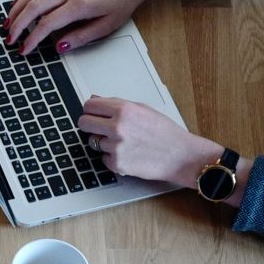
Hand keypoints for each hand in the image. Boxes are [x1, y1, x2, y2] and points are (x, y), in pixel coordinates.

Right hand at [4, 0, 145, 57]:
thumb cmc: (120, 1)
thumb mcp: (106, 26)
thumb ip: (81, 37)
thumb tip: (60, 46)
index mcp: (79, 5)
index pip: (48, 23)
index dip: (33, 38)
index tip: (25, 49)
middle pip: (34, 7)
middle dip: (18, 25)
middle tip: (10, 39)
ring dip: (16, 9)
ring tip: (8, 24)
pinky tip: (17, 3)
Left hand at [77, 96, 222, 190]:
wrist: (180, 156)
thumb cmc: (165, 132)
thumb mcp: (143, 109)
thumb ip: (117, 104)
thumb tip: (96, 99)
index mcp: (124, 110)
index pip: (89, 106)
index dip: (90, 110)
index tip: (93, 114)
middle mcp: (117, 127)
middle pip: (83, 123)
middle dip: (90, 125)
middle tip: (100, 129)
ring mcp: (116, 147)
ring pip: (93, 142)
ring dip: (105, 143)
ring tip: (125, 143)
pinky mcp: (117, 164)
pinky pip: (103, 158)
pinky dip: (113, 158)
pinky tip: (129, 154)